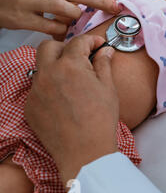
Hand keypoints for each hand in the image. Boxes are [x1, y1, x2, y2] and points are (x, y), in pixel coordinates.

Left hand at [24, 35, 118, 185]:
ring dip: (55, 66)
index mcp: (70, 66)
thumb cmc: (99, 120)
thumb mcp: (108, 88)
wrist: (84, 151)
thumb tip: (105, 51)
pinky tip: (64, 99)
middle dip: (65, 47)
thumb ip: (104, 64)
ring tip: (72, 78)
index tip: (99, 44)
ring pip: (40, 67)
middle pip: (49, 47)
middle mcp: (48, 74)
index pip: (78, 42)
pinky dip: (49, 87)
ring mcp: (35, 91)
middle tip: (80, 56)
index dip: (91, 40)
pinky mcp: (30, 106)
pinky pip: (37, 88)